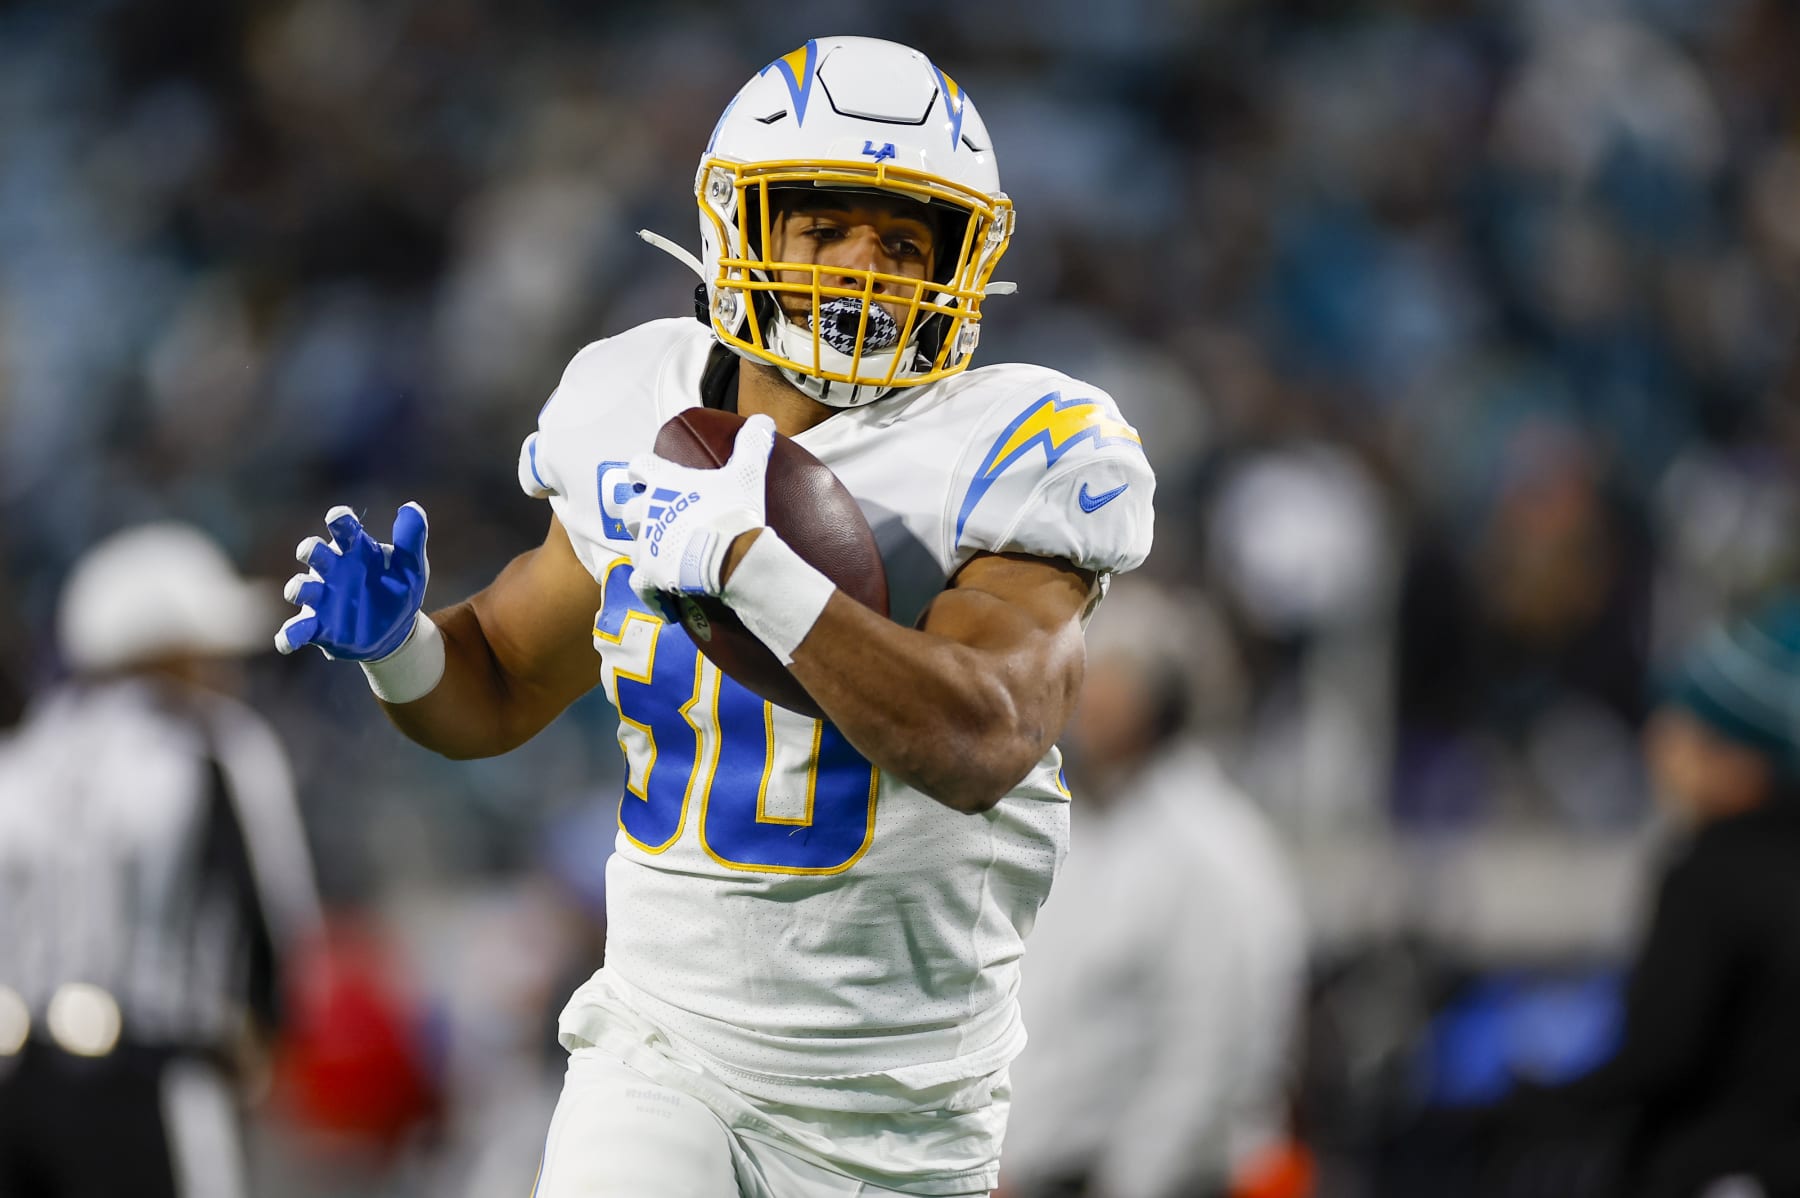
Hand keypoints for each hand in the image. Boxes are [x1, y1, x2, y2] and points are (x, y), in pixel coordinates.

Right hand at [276, 503, 429, 660]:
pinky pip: (297, 629)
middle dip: (310, 550)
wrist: (397, 631)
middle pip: (315, 553)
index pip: (344, 529)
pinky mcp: (317, 626)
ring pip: (302, 587)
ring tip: (298, 589)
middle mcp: (333, 570)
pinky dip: (288, 635)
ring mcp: (322, 597)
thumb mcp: (412, 566)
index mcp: (355, 550)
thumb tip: (412, 507)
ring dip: (298, 587)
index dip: (339, 521)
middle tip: (310, 551)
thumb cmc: (399, 589)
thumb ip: (411, 538)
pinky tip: (286, 642)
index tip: (339, 517)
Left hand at [624, 413, 772, 602]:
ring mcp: (647, 544)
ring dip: (647, 547)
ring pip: (633, 544)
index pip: (638, 465)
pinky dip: (648, 587)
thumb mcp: (747, 473)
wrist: (732, 557)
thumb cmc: (735, 512)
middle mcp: (648, 511)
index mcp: (664, 482)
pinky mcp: (649, 573)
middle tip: (662, 519)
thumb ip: (751, 444)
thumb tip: (764, 419)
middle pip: (630, 509)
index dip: (641, 470)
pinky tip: (661, 593)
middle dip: (642, 513)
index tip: (645, 476)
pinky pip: (638, 582)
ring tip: (667, 553)